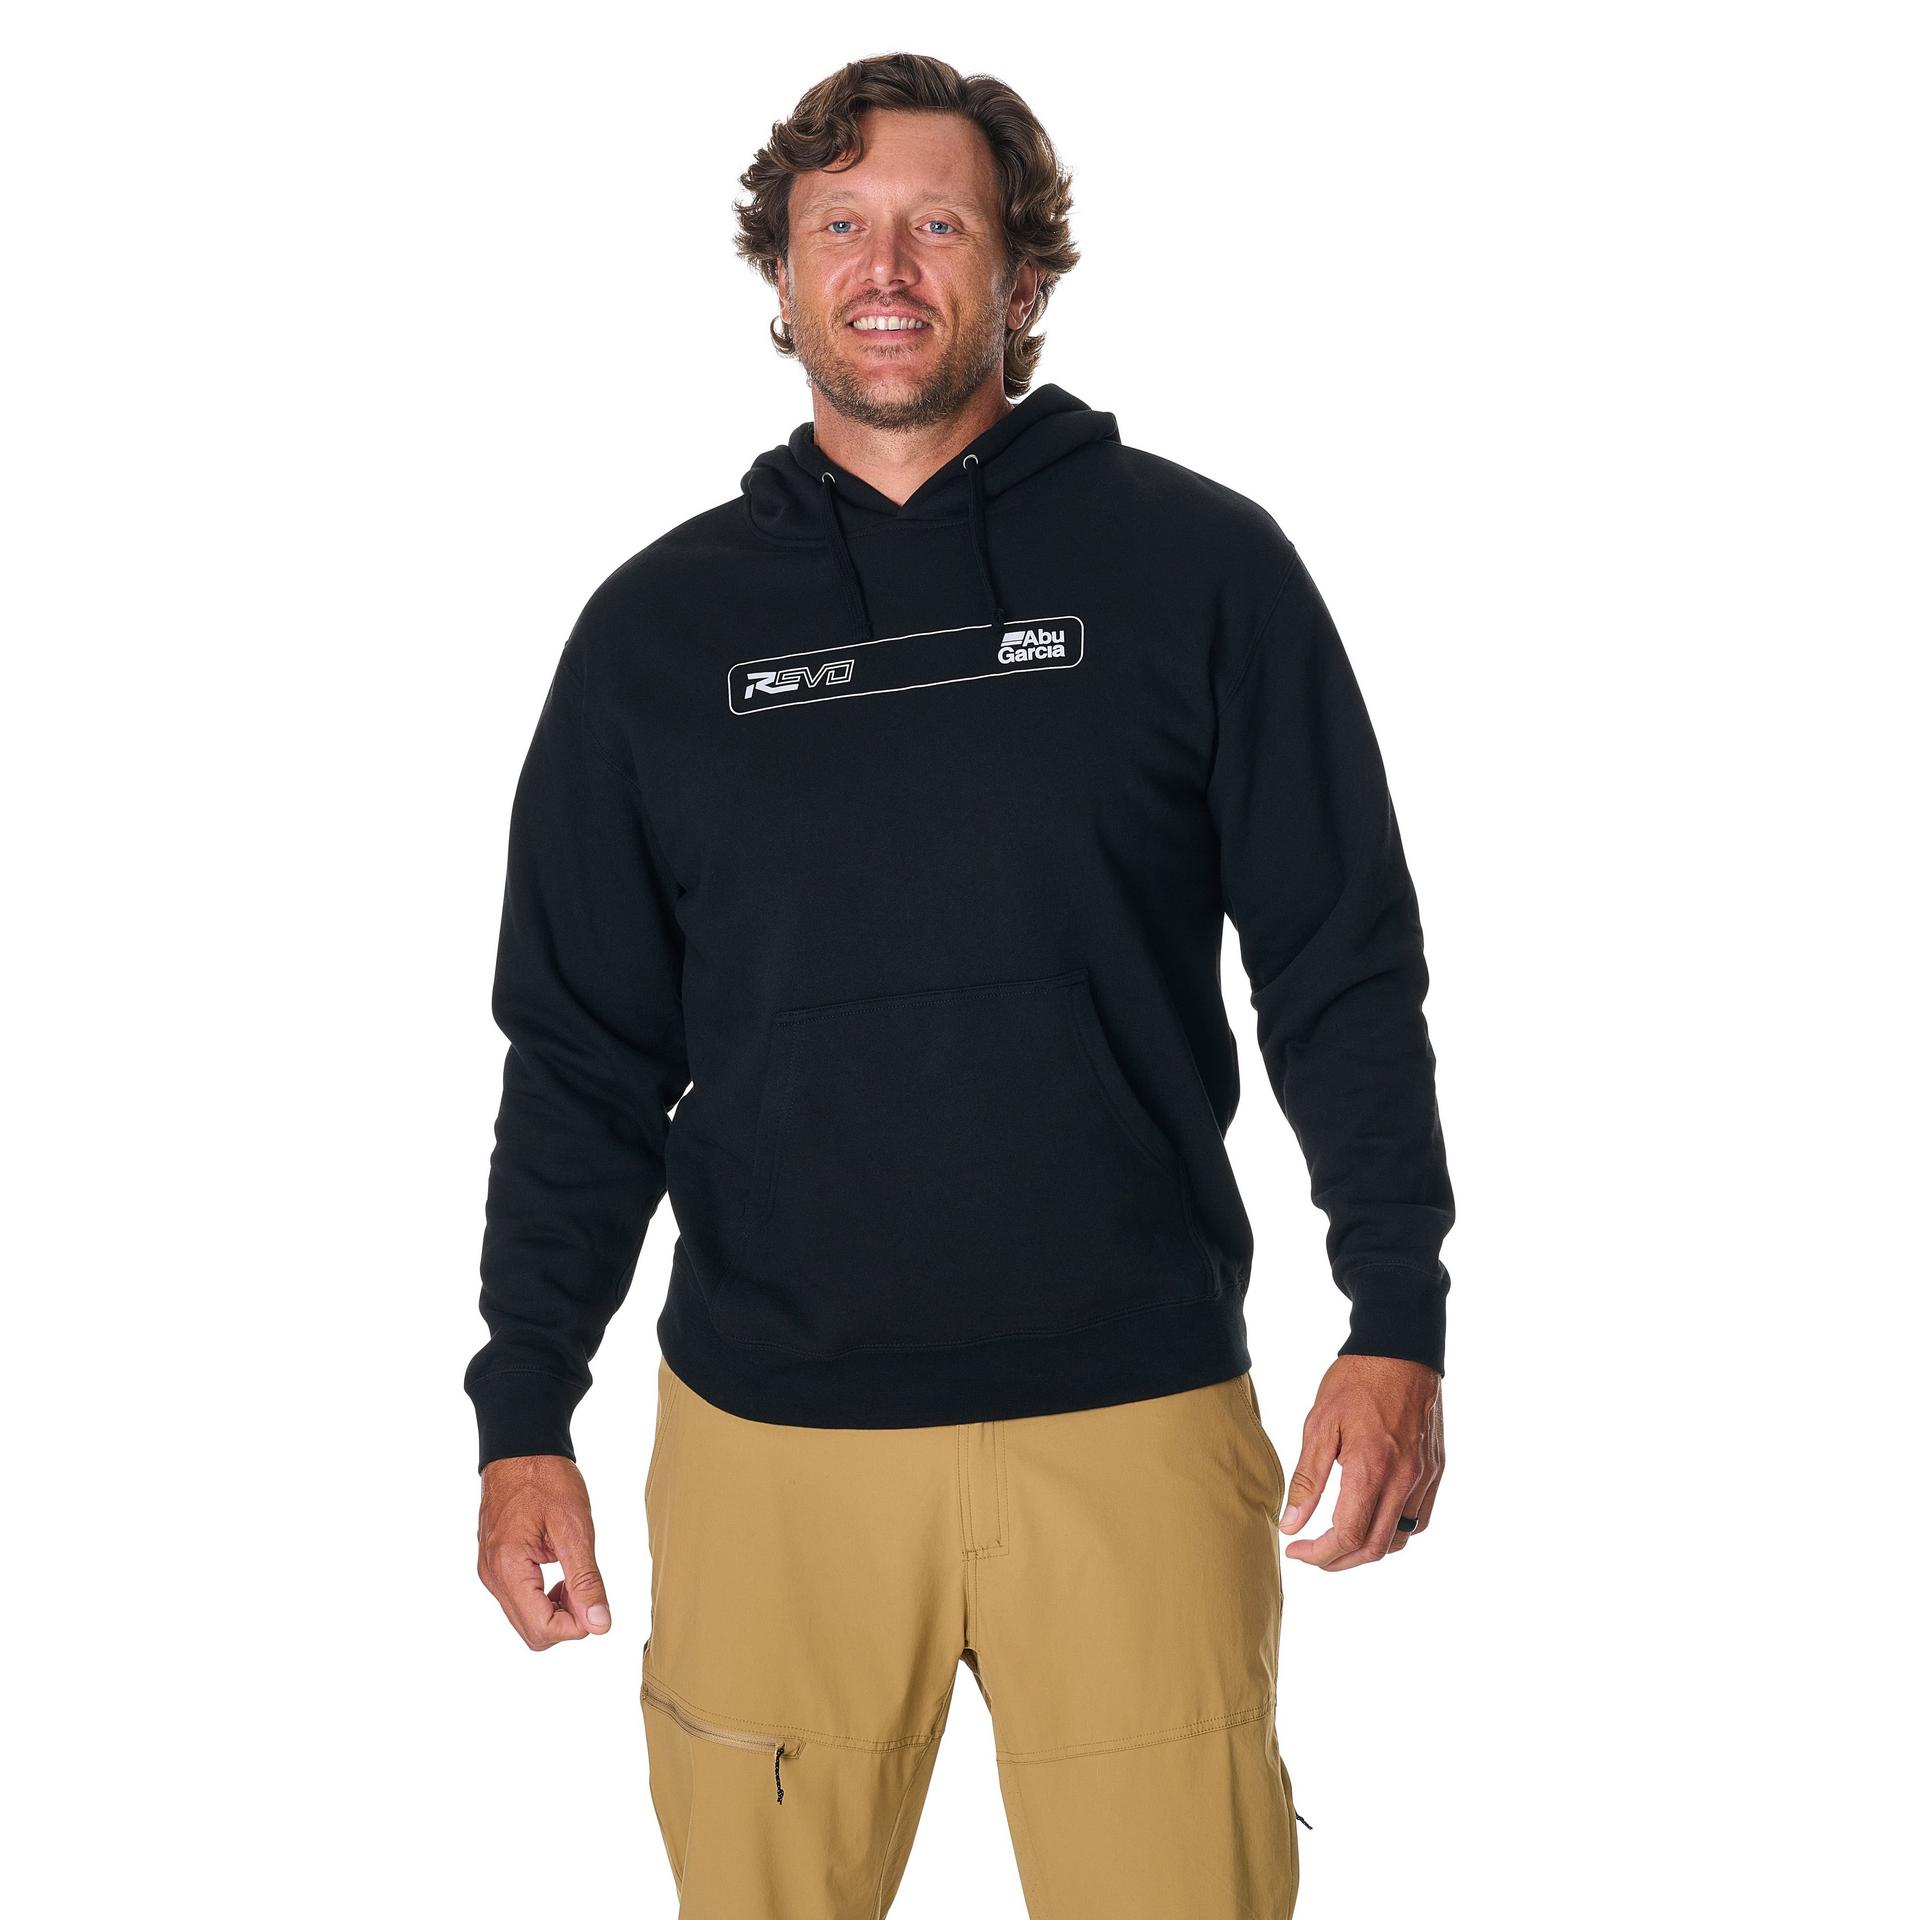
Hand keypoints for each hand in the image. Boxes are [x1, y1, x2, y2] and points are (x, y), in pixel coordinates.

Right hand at [477, 1454, 612, 1648]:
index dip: (577, 1626)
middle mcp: (492, 1576)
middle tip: (587, 1586)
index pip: (542, 1629)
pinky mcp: (495, 1565)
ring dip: (557, 1609)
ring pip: (526, 1619)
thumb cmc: (546, 1478)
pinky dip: (544, 1597)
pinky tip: (560, 1572)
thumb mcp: (575, 1527)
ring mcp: (490, 1572)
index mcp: (508, 1568)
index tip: (596, 1600)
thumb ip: (586, 1579)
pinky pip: (519, 1600)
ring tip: (575, 1576)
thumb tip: (599, 1624)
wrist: (521, 1447)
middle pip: (532, 1632)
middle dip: (567, 1620)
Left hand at [1279, 1355, 1443, 1570]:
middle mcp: (1404, 1480)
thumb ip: (1307, 1480)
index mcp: (1372, 1469)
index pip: (1348, 1536)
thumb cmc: (1356, 1382)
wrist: (1401, 1349)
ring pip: (1400, 1538)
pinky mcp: (1435, 1469)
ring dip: (1368, 1549)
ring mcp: (1425, 1477)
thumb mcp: (1319, 1424)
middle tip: (1313, 1554)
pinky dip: (1395, 1531)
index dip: (1319, 1554)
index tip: (1296, 1551)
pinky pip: (1420, 1518)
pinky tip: (1373, 1520)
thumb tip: (1292, 1525)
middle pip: (1375, 1547)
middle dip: (1339, 1560)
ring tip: (1339, 1540)